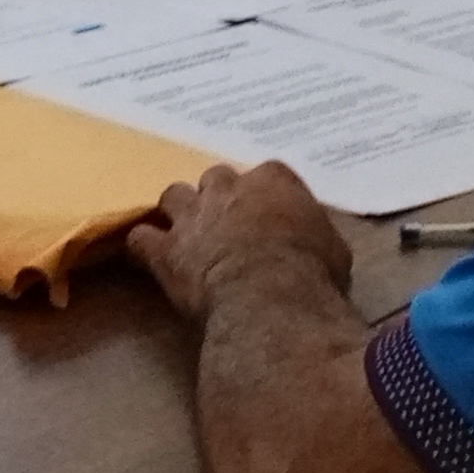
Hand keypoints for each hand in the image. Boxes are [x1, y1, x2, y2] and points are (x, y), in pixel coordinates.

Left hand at [129, 162, 351, 319]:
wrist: (269, 297)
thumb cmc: (312, 272)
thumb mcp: (334, 248)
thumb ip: (314, 233)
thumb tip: (311, 239)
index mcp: (273, 181)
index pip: (267, 175)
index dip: (265, 196)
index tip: (271, 214)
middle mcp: (227, 189)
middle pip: (215, 178)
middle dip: (219, 197)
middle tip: (228, 223)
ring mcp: (191, 217)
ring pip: (173, 196)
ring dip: (179, 212)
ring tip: (186, 233)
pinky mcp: (164, 250)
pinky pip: (140, 238)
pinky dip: (145, 245)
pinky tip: (151, 257)